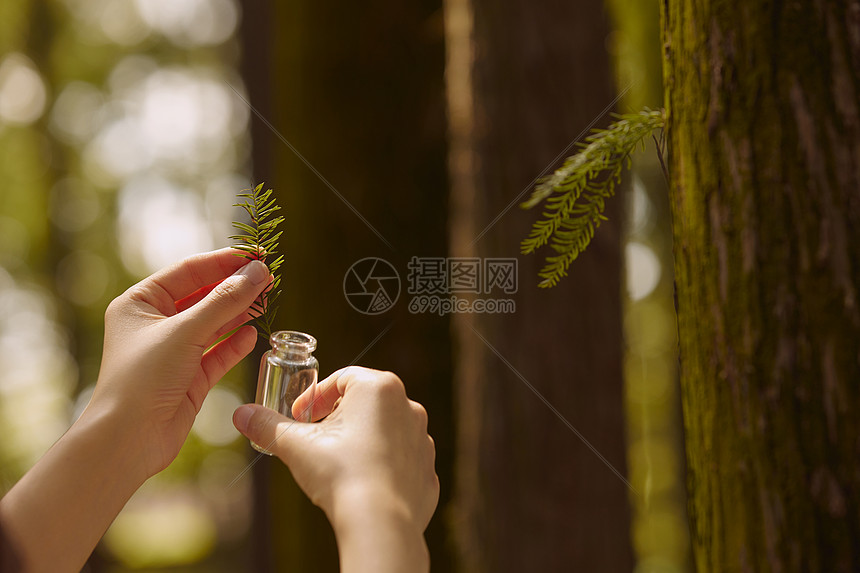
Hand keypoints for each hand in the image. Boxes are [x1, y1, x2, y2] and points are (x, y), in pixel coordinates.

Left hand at [89, 248, 269, 477]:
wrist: (128, 440)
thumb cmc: (142, 379)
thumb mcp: (185, 332)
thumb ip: (225, 301)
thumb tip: (258, 272)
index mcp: (140, 304)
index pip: (188, 271)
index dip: (223, 262)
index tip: (257, 255)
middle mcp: (155, 325)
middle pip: (203, 296)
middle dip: (235, 288)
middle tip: (268, 278)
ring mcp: (173, 352)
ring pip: (213, 324)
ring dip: (239, 313)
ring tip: (267, 301)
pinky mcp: (189, 378)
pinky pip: (217, 353)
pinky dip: (235, 343)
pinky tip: (253, 334)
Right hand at [232, 367, 438, 572]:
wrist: (379, 523)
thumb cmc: (340, 474)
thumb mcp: (295, 445)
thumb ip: (267, 426)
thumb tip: (242, 414)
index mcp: (380, 387)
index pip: (342, 379)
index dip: (316, 396)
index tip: (300, 416)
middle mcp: (408, 406)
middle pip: (365, 403)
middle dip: (338, 417)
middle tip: (315, 438)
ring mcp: (423, 439)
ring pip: (385, 431)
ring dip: (362, 440)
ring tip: (337, 462)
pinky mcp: (427, 469)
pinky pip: (400, 460)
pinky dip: (381, 466)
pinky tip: (361, 482)